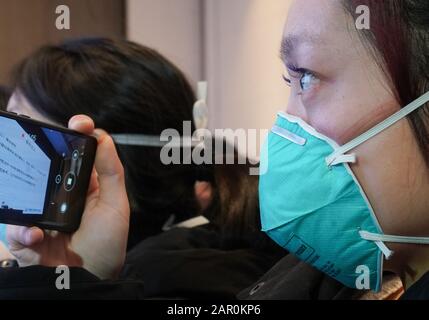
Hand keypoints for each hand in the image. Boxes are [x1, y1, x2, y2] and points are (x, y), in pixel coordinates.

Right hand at [7, 115, 129, 278]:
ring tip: (41, 200)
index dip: (78, 133)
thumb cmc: (107, 242)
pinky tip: (37, 235)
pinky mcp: (27, 234)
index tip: (79, 123)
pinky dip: (23, 230)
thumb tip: (103, 137)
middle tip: (44, 139)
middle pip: (48, 164)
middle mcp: (61, 193)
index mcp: (84, 184)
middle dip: (44, 152)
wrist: (90, 278)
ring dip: (28, 192)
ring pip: (25, 191)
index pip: (78, 152)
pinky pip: (15, 227)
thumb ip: (111, 172)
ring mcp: (42, 212)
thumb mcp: (116, 205)